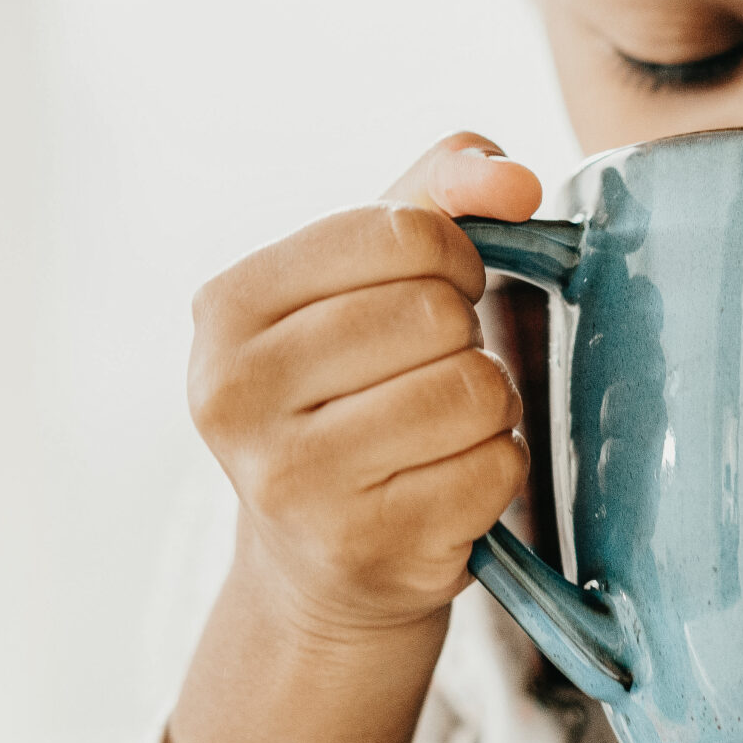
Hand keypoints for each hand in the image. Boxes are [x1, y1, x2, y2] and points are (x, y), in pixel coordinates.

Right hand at [187, 132, 544, 641]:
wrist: (317, 562)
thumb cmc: (352, 388)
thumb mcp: (367, 275)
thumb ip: (440, 192)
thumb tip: (516, 179)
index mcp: (227, 307)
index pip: (398, 232)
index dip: (455, 252)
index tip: (445, 285)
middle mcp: (237, 395)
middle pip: (437, 313)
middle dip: (463, 334)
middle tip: (429, 369)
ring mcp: (295, 481)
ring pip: (474, 387)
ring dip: (488, 402)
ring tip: (440, 425)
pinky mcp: (365, 544)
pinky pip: (498, 464)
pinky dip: (498, 465)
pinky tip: (446, 480)